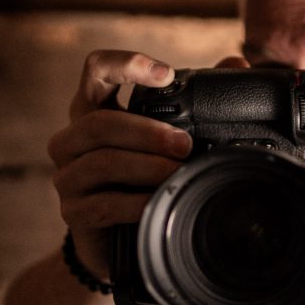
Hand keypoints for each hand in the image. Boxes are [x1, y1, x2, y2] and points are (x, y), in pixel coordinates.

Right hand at [47, 50, 192, 278]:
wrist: (123, 241)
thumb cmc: (144, 178)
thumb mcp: (166, 137)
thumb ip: (195, 99)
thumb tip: (236, 63)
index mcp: (92, 110)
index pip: (95, 69)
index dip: (125, 64)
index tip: (166, 75)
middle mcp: (72, 139)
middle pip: (98, 122)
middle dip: (146, 131)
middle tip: (185, 144)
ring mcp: (68, 177)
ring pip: (101, 162)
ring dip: (145, 166)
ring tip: (177, 173)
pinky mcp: (74, 212)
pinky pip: (104, 204)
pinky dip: (136, 203)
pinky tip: (158, 203)